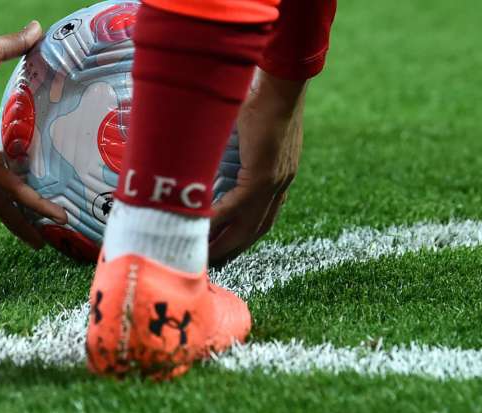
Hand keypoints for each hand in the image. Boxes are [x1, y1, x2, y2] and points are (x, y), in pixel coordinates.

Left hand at [0, 22, 66, 249]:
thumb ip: (17, 47)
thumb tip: (38, 29)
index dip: (7, 194)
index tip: (27, 206)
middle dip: (15, 222)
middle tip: (37, 241)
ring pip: (1, 202)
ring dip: (25, 222)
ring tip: (47, 241)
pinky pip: (10, 189)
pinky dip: (31, 203)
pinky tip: (52, 213)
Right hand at [210, 70, 307, 266]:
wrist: (280, 80)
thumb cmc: (261, 94)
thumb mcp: (245, 129)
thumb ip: (230, 147)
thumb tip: (202, 151)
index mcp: (278, 175)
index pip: (260, 217)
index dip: (240, 236)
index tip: (221, 249)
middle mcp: (280, 184)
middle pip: (254, 229)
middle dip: (230, 249)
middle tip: (207, 263)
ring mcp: (275, 181)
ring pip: (248, 224)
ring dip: (224, 242)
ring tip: (202, 254)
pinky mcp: (265, 174)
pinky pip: (239, 206)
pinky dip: (219, 219)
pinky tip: (201, 227)